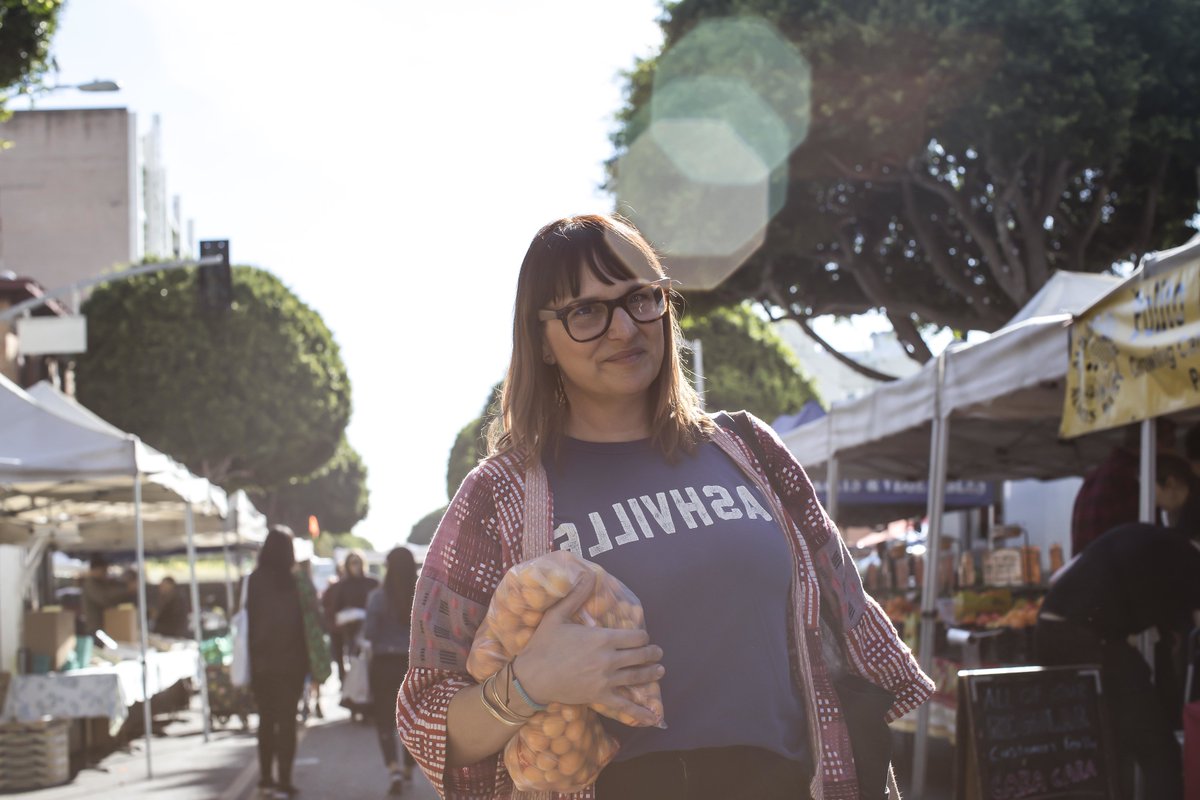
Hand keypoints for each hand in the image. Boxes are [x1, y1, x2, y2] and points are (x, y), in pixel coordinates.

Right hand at [513, 570, 663, 725]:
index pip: (635, 637)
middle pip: (640, 656)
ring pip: (637, 677)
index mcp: (602, 638)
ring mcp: (606, 679)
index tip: (642, 637)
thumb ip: (576, 595)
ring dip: (651, 674)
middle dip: (652, 654)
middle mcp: (609, 659)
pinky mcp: (600, 696)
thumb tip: (588, 574)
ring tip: (660, 671)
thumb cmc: (544, 644)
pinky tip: (653, 717)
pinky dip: (640, 712)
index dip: (642, 637)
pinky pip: (624, 705)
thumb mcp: (557, 615)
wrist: (532, 676)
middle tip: (658, 653)